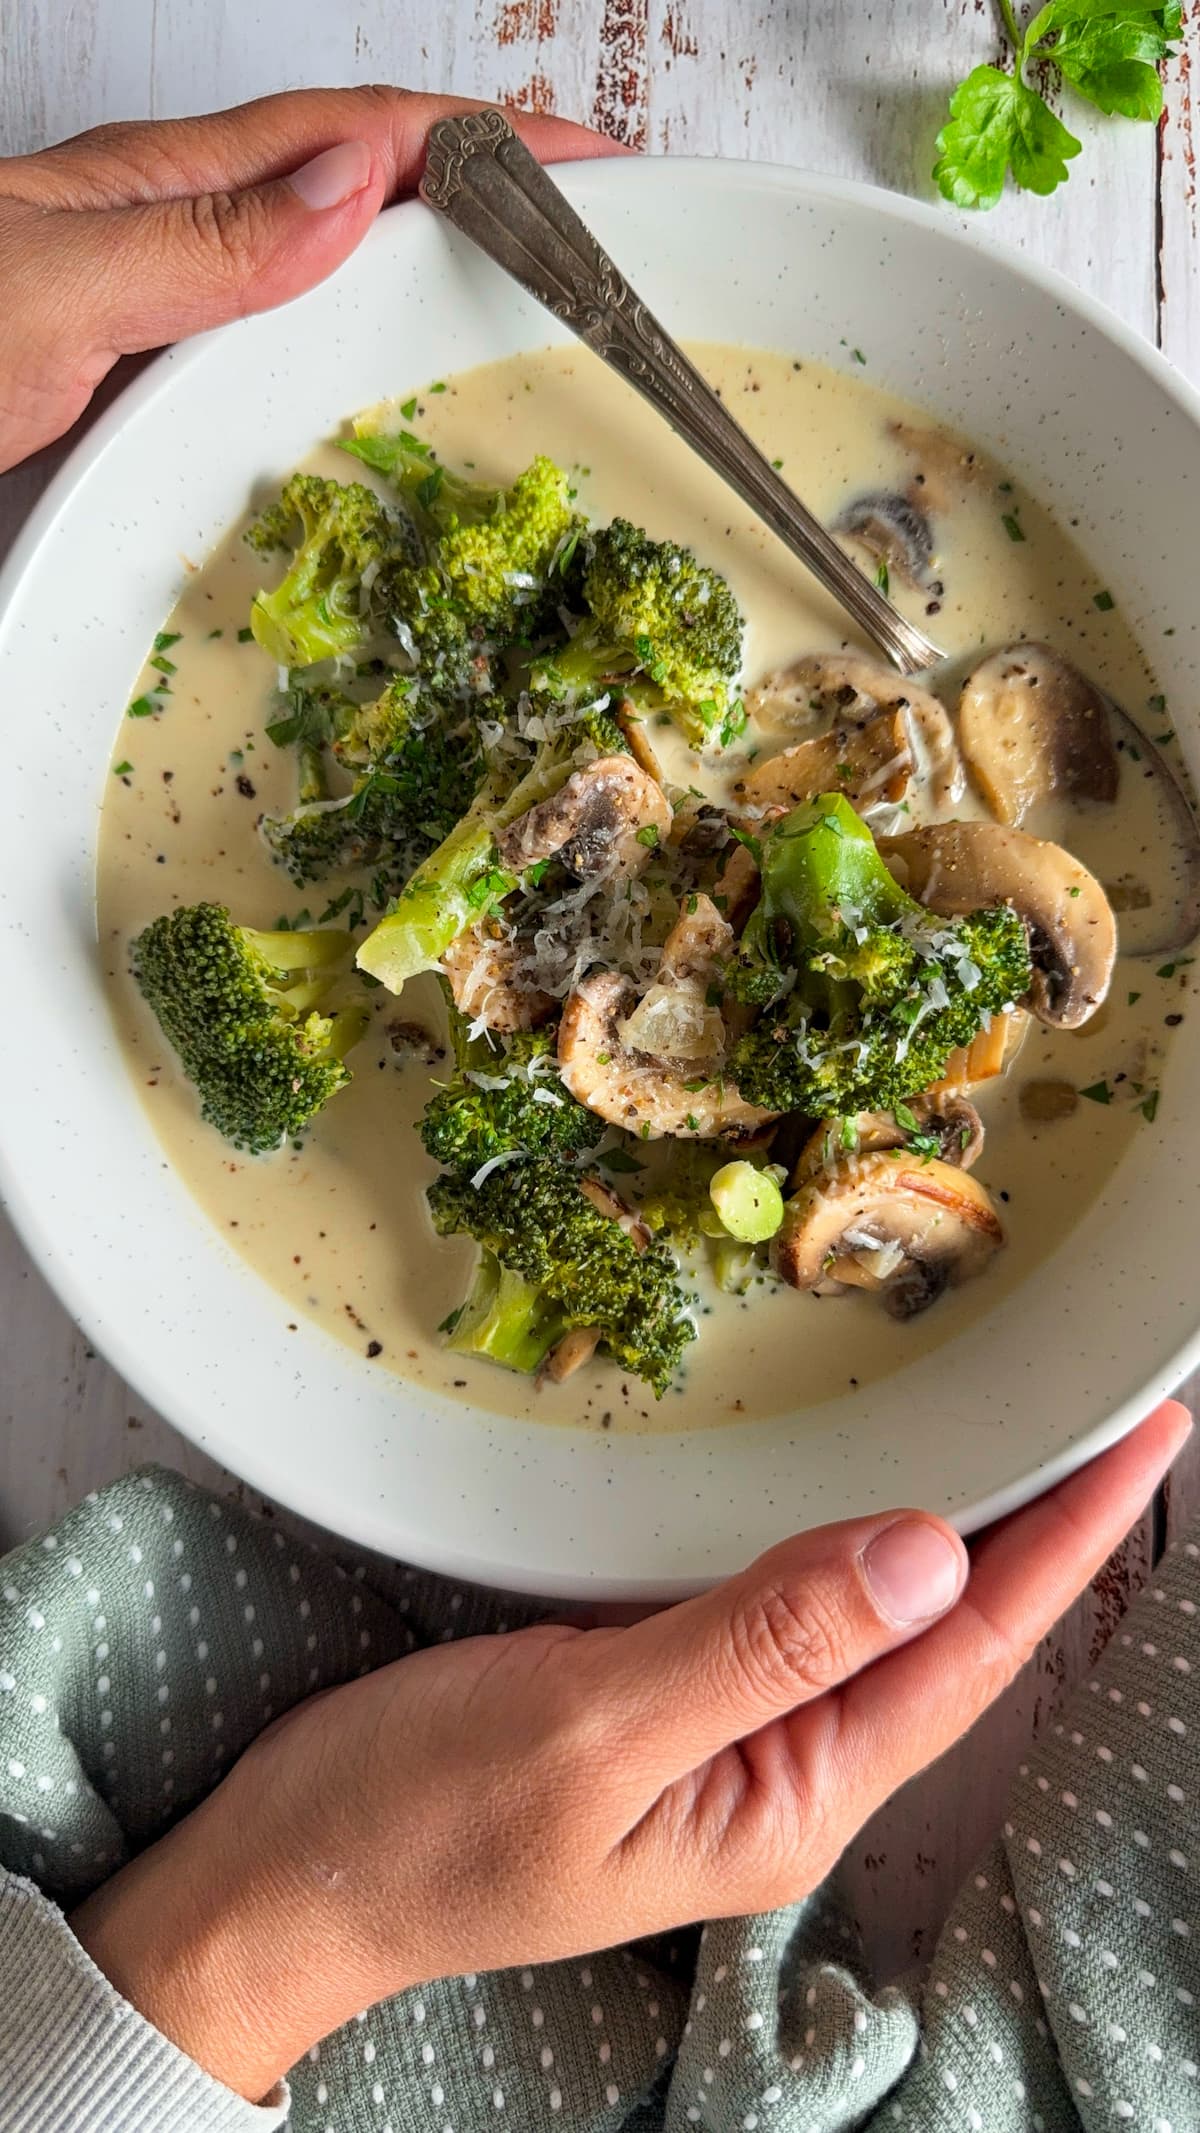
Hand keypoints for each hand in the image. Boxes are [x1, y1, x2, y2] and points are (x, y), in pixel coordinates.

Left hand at [0, 86, 619, 474]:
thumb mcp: (52, 289)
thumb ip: (197, 242)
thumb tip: (345, 191)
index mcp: (164, 190)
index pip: (358, 136)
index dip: (486, 139)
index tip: (596, 158)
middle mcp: (172, 242)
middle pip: (359, 187)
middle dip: (486, 191)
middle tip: (595, 235)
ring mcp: (158, 314)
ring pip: (324, 274)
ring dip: (429, 276)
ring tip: (523, 303)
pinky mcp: (139, 393)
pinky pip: (279, 361)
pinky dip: (354, 364)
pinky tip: (380, 402)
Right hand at [72, 1402, 1189, 2103]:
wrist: (287, 1877)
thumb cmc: (419, 1823)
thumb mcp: (588, 1730)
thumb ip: (759, 1643)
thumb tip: (932, 1555)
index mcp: (792, 1795)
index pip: (970, 1655)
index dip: (1067, 1541)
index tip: (1148, 1440)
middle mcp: (782, 1765)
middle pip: (946, 1637)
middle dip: (1040, 1527)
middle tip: (1110, 1412)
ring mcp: (724, 1729)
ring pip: (871, 1613)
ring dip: (954, 1524)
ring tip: (1031, 1435)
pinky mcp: (663, 1686)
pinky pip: (786, 1601)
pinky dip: (839, 1531)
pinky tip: (856, 1484)